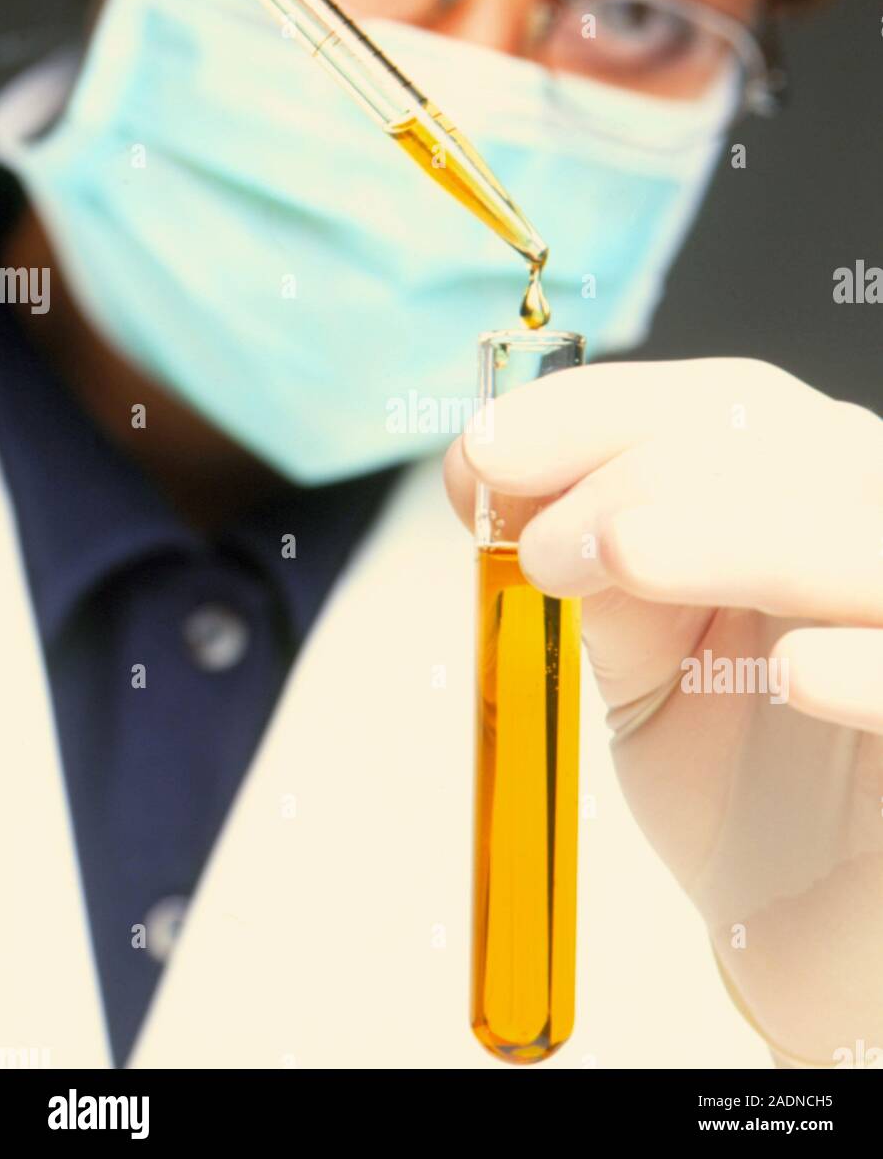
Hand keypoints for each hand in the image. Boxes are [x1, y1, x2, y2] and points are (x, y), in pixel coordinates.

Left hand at [445, 358, 882, 1064]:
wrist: (801, 924)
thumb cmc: (734, 778)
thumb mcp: (644, 663)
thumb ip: (595, 570)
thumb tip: (488, 468)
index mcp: (802, 497)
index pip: (725, 408)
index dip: (602, 411)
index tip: (488, 450)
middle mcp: (872, 532)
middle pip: (792, 447)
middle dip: (646, 472)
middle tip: (543, 546)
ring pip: (860, 541)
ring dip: (737, 535)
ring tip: (625, 557)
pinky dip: (871, 666)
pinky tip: (794, 672)